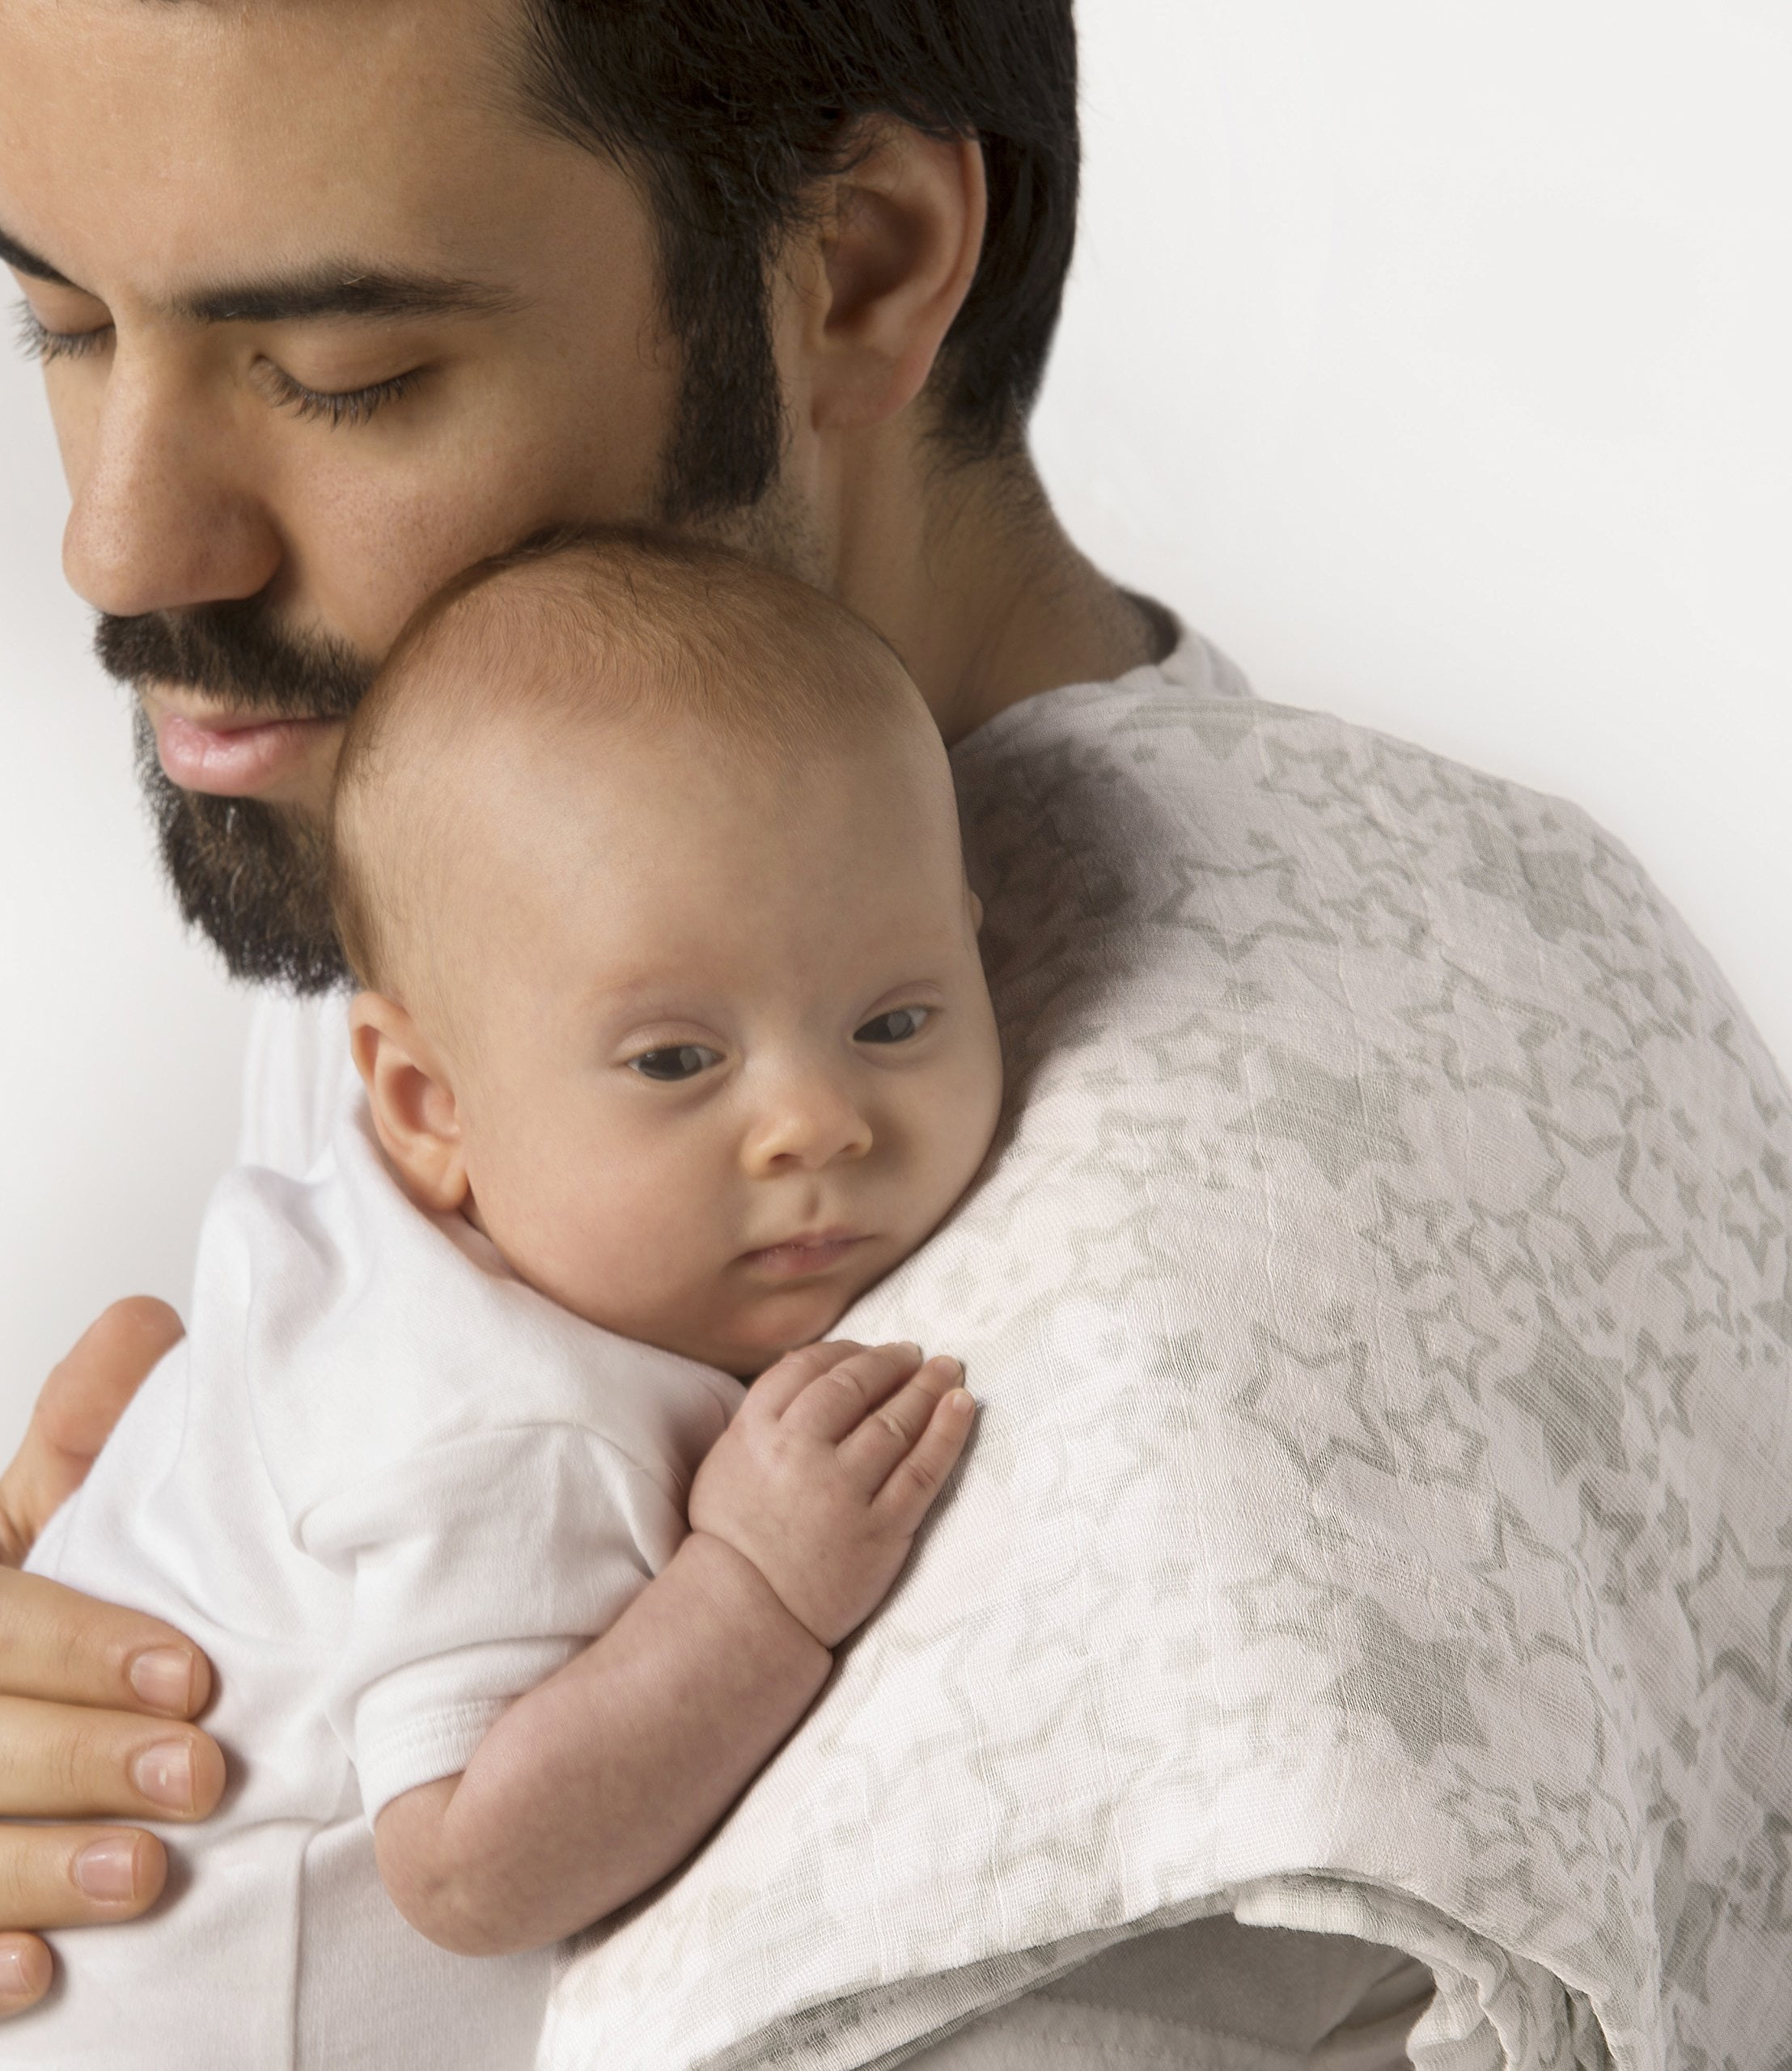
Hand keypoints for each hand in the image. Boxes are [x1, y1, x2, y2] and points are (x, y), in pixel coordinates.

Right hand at [0, 1301, 224, 2016]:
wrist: (30, 1712)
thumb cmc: (35, 1621)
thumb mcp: (45, 1522)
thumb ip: (86, 1434)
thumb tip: (141, 1326)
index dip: (79, 1646)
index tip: (190, 1670)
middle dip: (81, 1757)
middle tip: (200, 1773)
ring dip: (39, 1867)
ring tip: (145, 1873)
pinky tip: (40, 1974)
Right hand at [689, 1339, 974, 1648]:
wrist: (748, 1613)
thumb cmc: (737, 1535)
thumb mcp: (729, 1459)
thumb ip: (763, 1411)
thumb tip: (807, 1361)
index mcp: (756, 1431)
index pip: (809, 1368)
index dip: (846, 1350)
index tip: (870, 1349)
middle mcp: (800, 1453)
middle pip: (855, 1387)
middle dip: (889, 1363)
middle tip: (913, 1353)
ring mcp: (843, 1491)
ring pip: (895, 1422)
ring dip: (926, 1386)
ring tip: (946, 1369)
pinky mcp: (881, 1529)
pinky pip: (923, 1469)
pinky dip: (947, 1431)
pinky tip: (962, 1403)